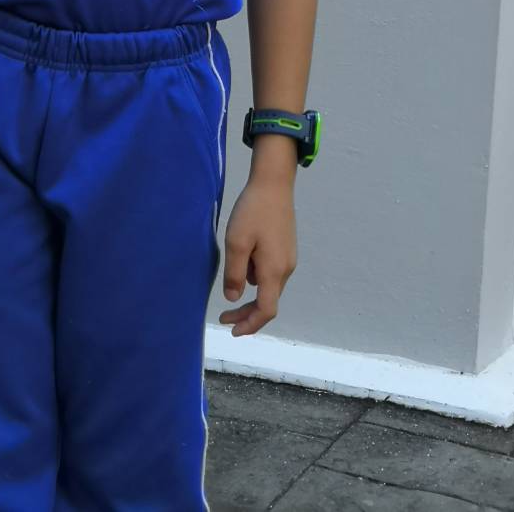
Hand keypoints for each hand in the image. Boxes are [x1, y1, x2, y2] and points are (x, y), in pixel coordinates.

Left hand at [219, 177, 296, 335]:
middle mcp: (286, 268)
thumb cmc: (253, 211)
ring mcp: (288, 258)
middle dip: (248, 313)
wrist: (274, 183)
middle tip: (225, 317)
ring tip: (231, 270)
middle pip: (269, 301)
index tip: (232, 329)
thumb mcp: (236, 242)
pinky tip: (244, 257)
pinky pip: (271, 272)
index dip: (250, 325)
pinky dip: (256, 276)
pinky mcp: (286, 248)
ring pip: (269, 286)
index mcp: (274, 270)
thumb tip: (234, 299)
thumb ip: (235, 274)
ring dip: (251, 292)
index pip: (266, 310)